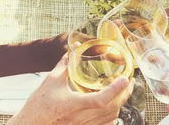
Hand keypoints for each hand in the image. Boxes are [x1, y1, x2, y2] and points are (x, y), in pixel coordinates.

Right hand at [9, 52, 133, 124]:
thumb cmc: (39, 105)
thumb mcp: (51, 81)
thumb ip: (65, 65)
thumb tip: (74, 49)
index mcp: (74, 104)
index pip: (101, 99)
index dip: (115, 90)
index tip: (125, 79)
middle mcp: (81, 118)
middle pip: (111, 109)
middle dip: (124, 95)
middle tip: (130, 82)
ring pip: (109, 118)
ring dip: (120, 105)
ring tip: (124, 92)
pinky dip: (112, 117)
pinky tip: (113, 109)